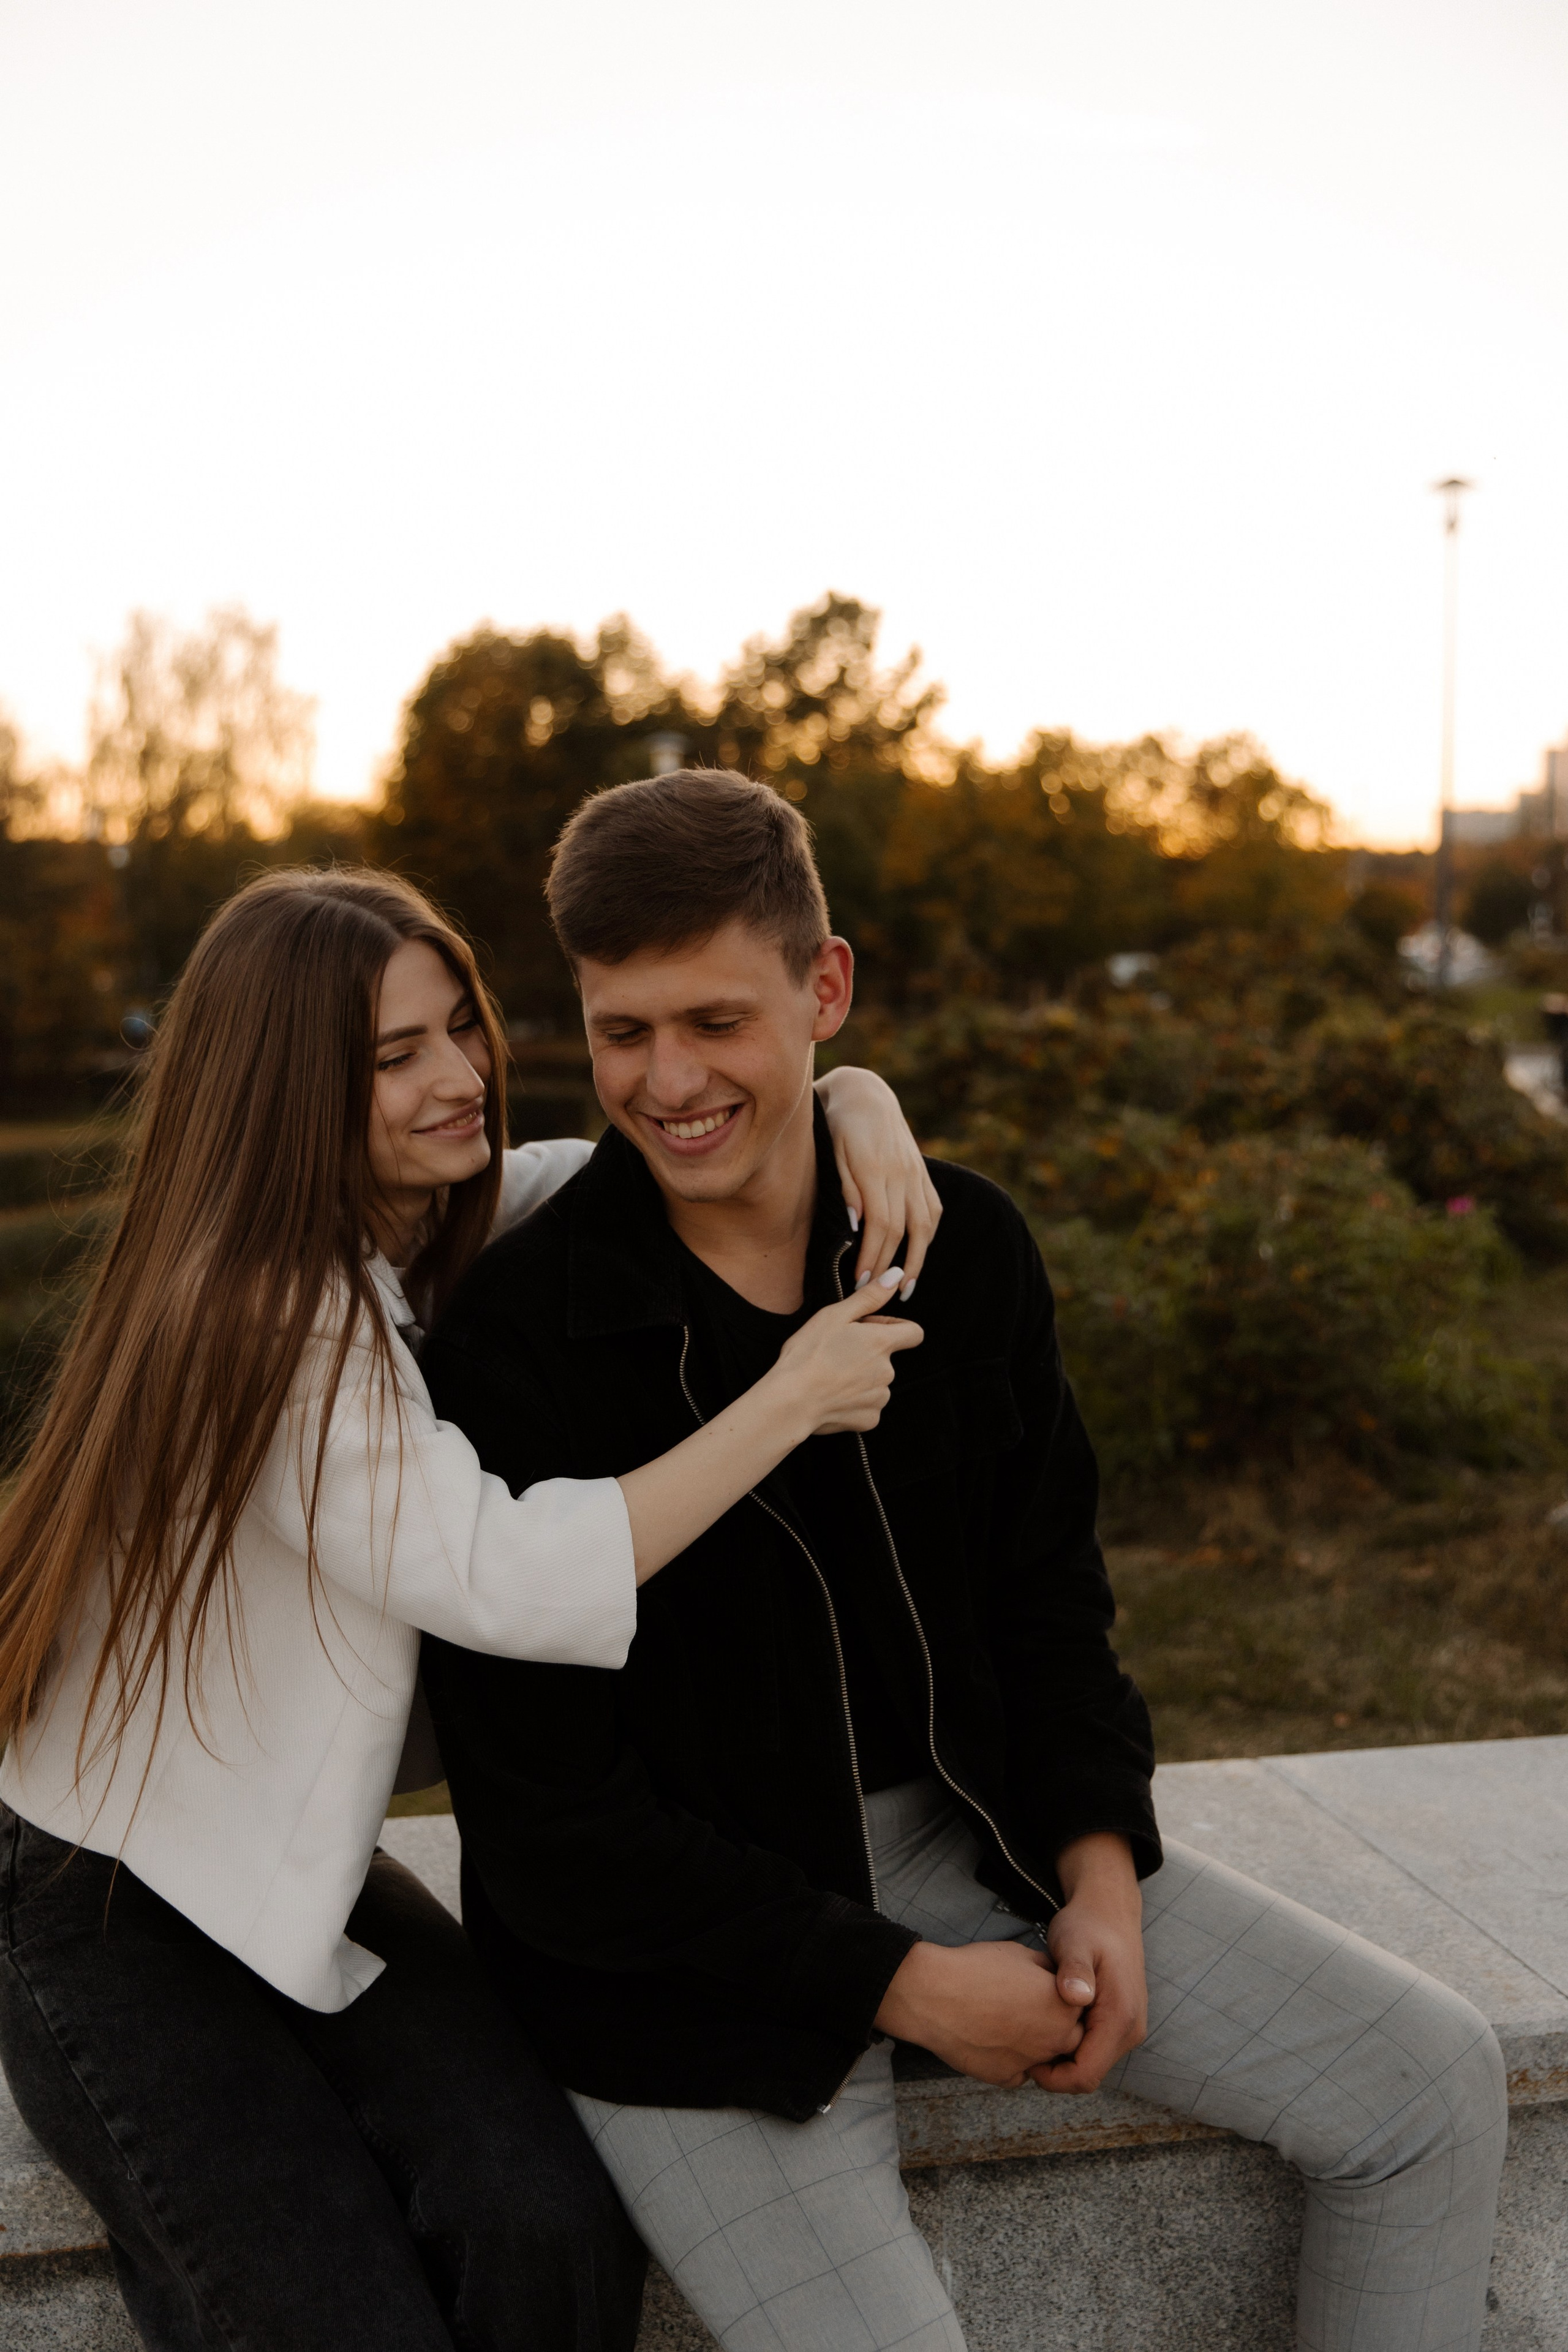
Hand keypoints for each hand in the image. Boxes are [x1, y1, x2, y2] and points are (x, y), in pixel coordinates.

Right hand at [770, 1275, 923, 1436]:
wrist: (791, 1401)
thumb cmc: (808, 1355)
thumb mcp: (835, 1315)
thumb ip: (870, 1297)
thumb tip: (896, 1276)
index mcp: (882, 1343)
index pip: (913, 1332)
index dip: (892, 1327)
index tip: (869, 1329)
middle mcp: (888, 1371)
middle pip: (887, 1358)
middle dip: (867, 1353)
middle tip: (836, 1352)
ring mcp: (879, 1398)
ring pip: (876, 1382)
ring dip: (861, 1378)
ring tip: (831, 1375)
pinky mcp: (869, 1420)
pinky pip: (868, 1406)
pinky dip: (854, 1402)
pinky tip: (832, 1396)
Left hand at [814, 1066, 941, 1298]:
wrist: (866, 1094)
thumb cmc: (839, 1125)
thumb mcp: (832, 1151)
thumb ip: (845, 1188)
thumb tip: (857, 1227)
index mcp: (875, 1169)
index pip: (880, 1224)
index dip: (872, 1256)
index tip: (859, 1281)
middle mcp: (901, 1173)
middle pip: (902, 1230)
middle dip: (888, 1265)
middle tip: (874, 1290)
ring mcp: (916, 1172)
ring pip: (924, 1223)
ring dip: (916, 1259)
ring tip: (905, 1286)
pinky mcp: (922, 1172)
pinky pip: (932, 1209)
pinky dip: (927, 1235)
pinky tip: (918, 1254)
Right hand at [873, 1939, 1085, 2086]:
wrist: (935, 1994)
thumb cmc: (978, 1968)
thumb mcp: (1022, 1954)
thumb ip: (1049, 1971)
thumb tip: (1057, 1979)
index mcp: (1064, 2007)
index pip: (1081, 2009)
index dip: (1063, 1998)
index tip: (1045, 1990)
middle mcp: (1054, 2040)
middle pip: (1068, 2038)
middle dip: (1055, 2026)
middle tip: (1028, 2008)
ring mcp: (1031, 2062)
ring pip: (1043, 2057)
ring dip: (1034, 2044)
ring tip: (1007, 2020)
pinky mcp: (1004, 2078)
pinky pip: (1018, 2072)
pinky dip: (1010, 2060)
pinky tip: (991, 2037)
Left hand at [1029, 1834, 1146, 2094]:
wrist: (1109, 1913)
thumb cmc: (1088, 1926)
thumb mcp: (1074, 1942)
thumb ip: (1075, 1970)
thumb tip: (1077, 1997)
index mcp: (1120, 2017)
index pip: (1086, 2075)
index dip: (1053, 2078)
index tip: (1024, 2058)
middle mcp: (1130, 2030)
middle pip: (1088, 2075)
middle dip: (1054, 2071)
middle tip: (1022, 2046)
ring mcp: (1127, 2029)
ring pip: (1089, 2065)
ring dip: (1061, 2058)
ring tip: (1032, 2034)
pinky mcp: (1119, 2024)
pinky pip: (1092, 2050)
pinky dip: (1069, 2046)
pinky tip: (1046, 2025)